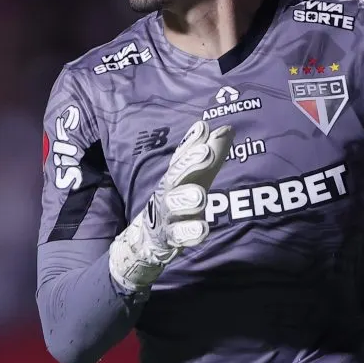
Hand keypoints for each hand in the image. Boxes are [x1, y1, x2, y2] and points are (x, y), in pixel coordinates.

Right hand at [109, 120, 233, 291]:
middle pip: (176, 176)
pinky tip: (203, 229)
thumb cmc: (178, 198)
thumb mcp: (189, 176)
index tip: (205, 128)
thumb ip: (199, 153)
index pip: (183, 156)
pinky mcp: (172, 237)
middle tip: (207, 152)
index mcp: (175, 176)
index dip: (193, 144)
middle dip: (190, 163)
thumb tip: (210, 125)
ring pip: (176, 206)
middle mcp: (169, 192)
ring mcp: (169, 215)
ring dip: (188, 199)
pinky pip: (180, 235)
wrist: (152, 235)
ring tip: (200, 195)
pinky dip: (190, 232)